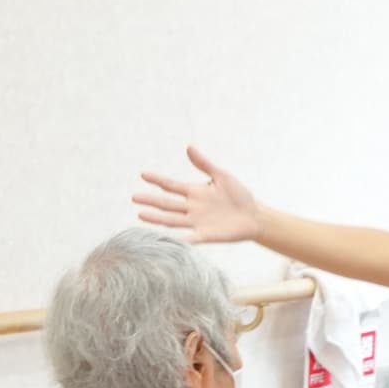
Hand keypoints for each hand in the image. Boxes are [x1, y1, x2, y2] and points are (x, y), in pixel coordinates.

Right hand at [133, 146, 263, 241]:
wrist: (254, 216)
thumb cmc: (239, 195)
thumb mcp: (222, 176)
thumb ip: (204, 164)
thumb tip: (188, 147)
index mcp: (194, 192)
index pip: (171, 185)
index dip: (157, 180)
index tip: (143, 174)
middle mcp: (192, 207)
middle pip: (167, 203)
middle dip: (151, 200)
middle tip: (134, 197)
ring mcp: (197, 222)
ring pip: (173, 220)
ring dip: (157, 218)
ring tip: (141, 215)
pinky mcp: (206, 235)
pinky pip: (190, 238)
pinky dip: (180, 239)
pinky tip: (168, 240)